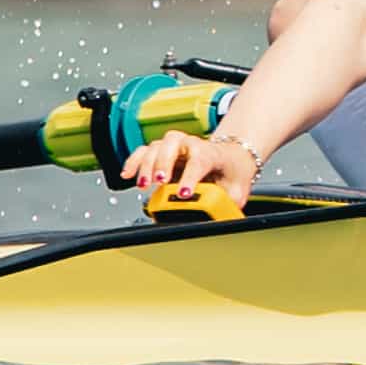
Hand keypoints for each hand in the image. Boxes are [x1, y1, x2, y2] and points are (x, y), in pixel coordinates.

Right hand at [120, 124, 257, 212]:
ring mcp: (176, 147)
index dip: (189, 176)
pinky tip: (127, 175)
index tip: (183, 193)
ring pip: (156, 146)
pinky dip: (133, 162)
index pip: (200, 160)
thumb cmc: (233, 171)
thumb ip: (228, 204)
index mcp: (212, 153)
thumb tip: (218, 220)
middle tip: (160, 182)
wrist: (231, 157)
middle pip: (173, 144)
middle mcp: (191, 145)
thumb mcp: (238, 189)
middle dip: (164, 163)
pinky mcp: (162, 152)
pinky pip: (143, 151)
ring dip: (147, 164)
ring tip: (144, 184)